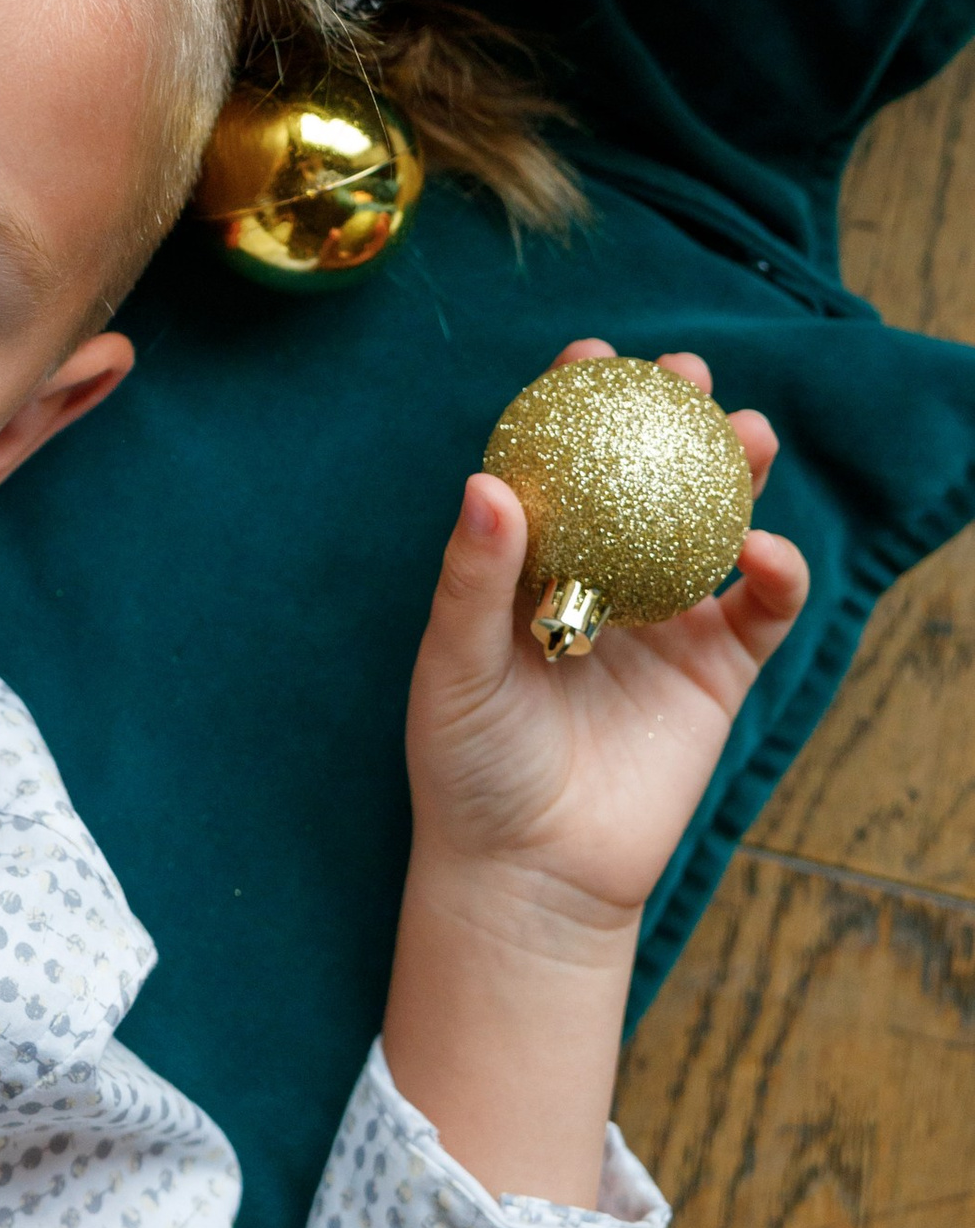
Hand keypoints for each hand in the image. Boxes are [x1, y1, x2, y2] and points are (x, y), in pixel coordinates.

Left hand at [405, 343, 807, 937]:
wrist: (527, 872)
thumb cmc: (467, 765)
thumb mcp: (453, 665)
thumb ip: (473, 579)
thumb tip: (488, 483)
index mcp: (536, 563)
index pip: (561, 467)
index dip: (577, 404)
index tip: (591, 354)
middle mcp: (604, 578)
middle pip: (648, 480)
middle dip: (672, 416)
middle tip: (686, 370)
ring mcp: (665, 624)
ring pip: (713, 528)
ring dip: (737, 472)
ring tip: (745, 429)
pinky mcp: (715, 677)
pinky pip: (760, 612)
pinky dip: (774, 571)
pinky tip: (762, 547)